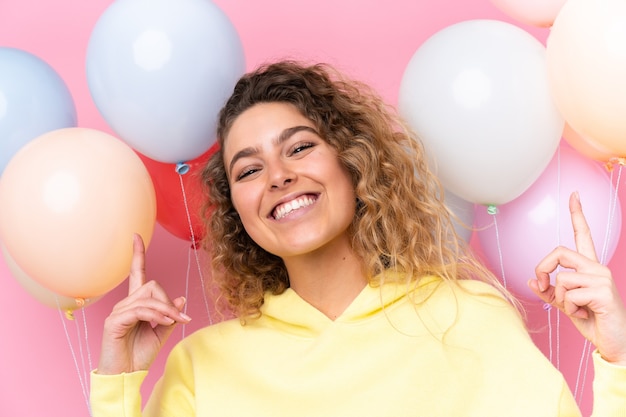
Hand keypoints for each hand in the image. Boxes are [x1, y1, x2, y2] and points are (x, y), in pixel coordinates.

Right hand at [97, 234, 190, 374]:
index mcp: (136, 304)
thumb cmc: (140, 355)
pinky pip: (140, 310)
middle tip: (179, 318)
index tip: (137, 236)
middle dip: (168, 301)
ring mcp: (118, 311)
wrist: (126, 375)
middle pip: (151, 286)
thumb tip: (181, 297)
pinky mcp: (114, 321)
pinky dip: (157, 315)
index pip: (137, 274)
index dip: (138, 255)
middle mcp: (125, 303)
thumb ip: (170, 314)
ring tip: (174, 322)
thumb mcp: (162, 333)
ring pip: (148, 298)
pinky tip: (164, 324)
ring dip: (166, 310)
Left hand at [528, 192, 625, 365]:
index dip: (578, 214)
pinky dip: (569, 308)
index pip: (583, 235)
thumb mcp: (565, 306)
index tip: (574, 195)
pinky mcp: (603, 292)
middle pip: (559, 252)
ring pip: (561, 278)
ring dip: (559, 298)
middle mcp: (597, 268)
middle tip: (542, 285)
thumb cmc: (593, 322)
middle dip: (543, 267)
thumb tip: (532, 281)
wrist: (615, 343)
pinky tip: (584, 314)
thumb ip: (549, 293)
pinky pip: (568, 295)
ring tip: (575, 309)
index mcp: (589, 268)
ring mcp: (602, 278)